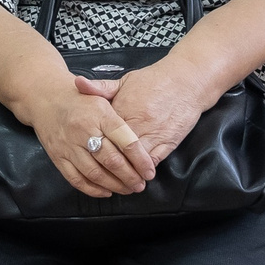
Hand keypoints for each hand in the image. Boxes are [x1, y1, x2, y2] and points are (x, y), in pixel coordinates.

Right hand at [26, 84, 151, 198]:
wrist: (46, 99)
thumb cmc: (80, 100)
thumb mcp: (103, 97)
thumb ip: (121, 119)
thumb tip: (142, 143)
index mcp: (100, 114)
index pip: (125, 140)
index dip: (140, 159)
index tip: (149, 171)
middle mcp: (84, 130)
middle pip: (112, 160)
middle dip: (130, 176)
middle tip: (141, 184)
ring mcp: (69, 145)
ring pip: (95, 173)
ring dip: (114, 185)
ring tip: (127, 189)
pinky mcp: (58, 157)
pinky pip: (76, 179)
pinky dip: (93, 189)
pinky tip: (106, 191)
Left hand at [78, 62, 204, 169]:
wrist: (187, 81)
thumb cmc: (154, 81)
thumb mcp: (124, 81)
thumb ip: (100, 87)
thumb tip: (77, 83)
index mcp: (123, 108)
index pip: (103, 133)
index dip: (95, 146)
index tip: (86, 155)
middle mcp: (137, 123)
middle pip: (117, 150)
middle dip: (108, 165)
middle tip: (99, 177)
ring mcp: (154, 133)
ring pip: (135, 160)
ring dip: (127, 173)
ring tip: (119, 183)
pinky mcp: (169, 141)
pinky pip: (153, 161)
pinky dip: (144, 170)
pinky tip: (138, 176)